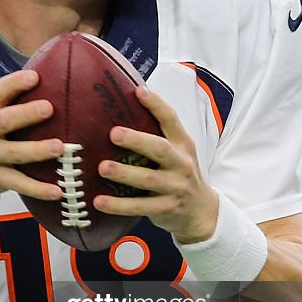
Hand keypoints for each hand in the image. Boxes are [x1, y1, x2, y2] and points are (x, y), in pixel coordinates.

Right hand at [0, 70, 63, 204]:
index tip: (35, 76)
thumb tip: (55, 82)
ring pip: (13, 153)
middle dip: (26, 113)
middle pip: (4, 120)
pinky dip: (38, 188)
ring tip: (59, 148)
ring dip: (36, 150)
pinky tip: (57, 191)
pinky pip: (18, 183)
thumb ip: (13, 103)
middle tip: (49, 108)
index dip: (15, 83)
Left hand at [94, 85, 218, 242]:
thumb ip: (157, 135)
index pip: (171, 120)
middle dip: (137, 140)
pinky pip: (140, 206)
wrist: (202, 211)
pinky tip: (98, 201)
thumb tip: (122, 110)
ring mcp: (175, 187)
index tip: (139, 91)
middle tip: (113, 133)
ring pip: (148, 179)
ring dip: (124, 173)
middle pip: (160, 149)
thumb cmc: (180, 174)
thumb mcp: (177, 152)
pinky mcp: (166, 208)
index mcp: (182, 144)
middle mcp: (181, 163)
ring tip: (102, 168)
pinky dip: (118, 205)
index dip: (156, 104)